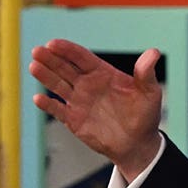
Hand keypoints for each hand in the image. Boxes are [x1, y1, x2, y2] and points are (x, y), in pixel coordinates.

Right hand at [29, 39, 163, 178]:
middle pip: (65, 68)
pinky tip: (38, 98)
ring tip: (33, 66)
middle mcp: (87, 84)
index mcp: (102, 73)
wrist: (138, 144)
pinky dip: (48, 105)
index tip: (54, 43)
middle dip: (51, 59)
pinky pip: (58, 110)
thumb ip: (146, 73)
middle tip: (37, 51)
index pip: (81, 57)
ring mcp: (79, 102)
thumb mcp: (150, 93)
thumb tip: (154, 52)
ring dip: (45, 76)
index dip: (67, 50)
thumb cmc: (145, 115)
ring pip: (58, 85)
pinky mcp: (74, 120)